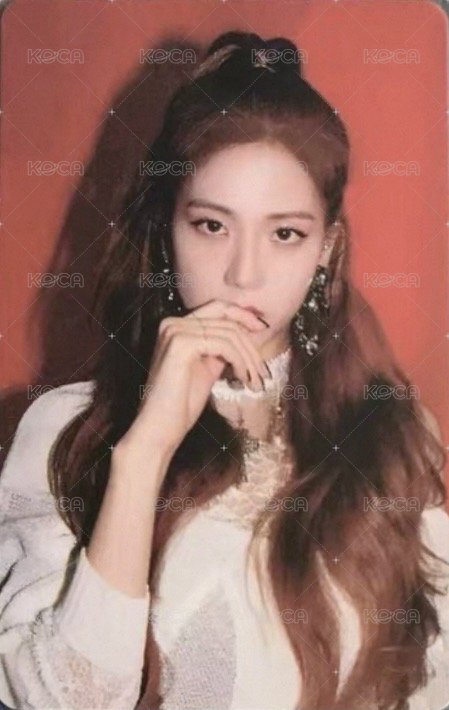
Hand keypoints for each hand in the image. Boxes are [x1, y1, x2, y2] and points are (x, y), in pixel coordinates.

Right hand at [116, 299, 270, 456]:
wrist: (160, 428)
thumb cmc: (181, 404)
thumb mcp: (207, 367)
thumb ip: (222, 347)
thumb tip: (249, 332)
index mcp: (176, 326)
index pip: (218, 308)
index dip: (243, 315)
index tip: (262, 329)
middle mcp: (173, 323)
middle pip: (226, 318)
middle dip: (250, 343)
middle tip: (263, 371)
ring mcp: (175, 331)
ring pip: (229, 333)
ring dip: (248, 359)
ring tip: (255, 382)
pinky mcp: (181, 344)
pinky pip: (224, 345)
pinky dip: (239, 361)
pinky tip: (242, 379)